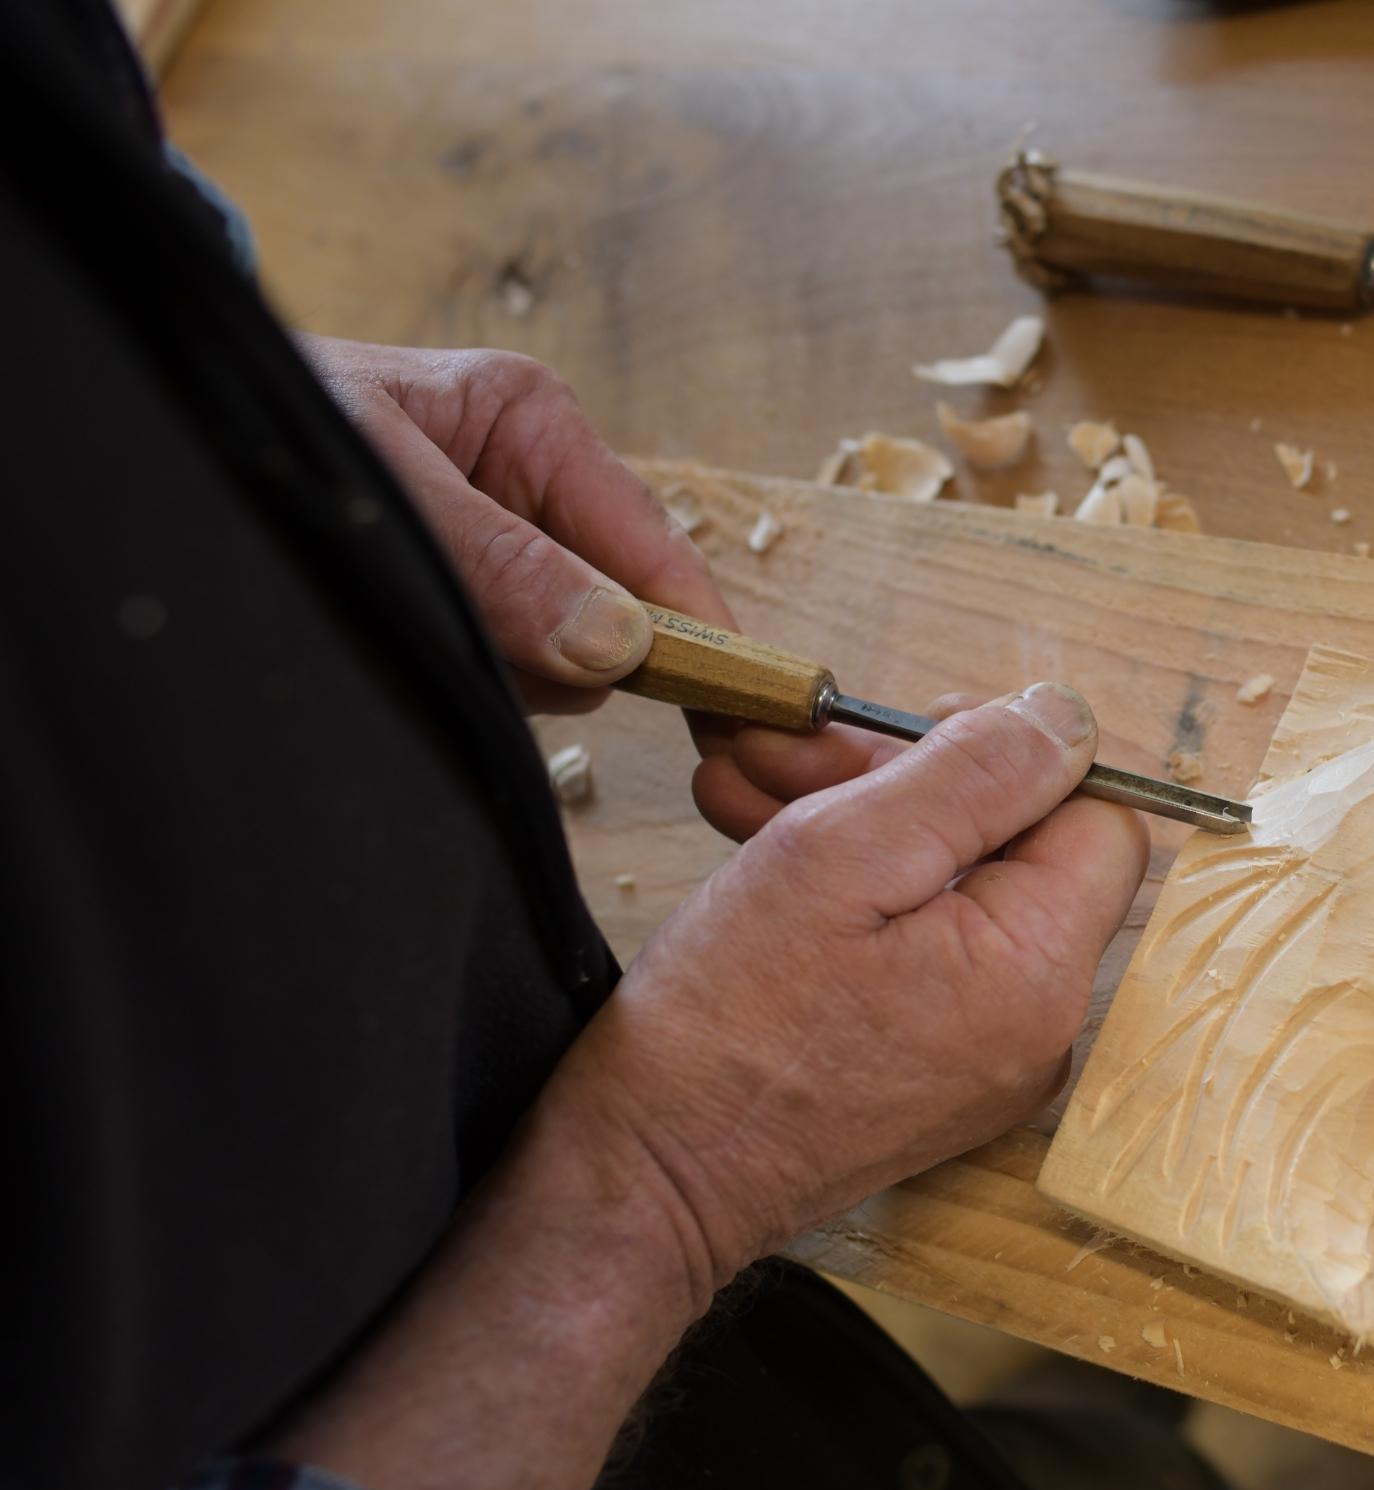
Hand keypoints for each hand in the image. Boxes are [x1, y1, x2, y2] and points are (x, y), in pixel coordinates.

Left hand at [300, 335, 731, 713]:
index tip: (739, 711)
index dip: (699, 632)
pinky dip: (476, 673)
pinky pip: (515, 664)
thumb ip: (497, 565)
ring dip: (508, 670)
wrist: (159, 420)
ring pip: (567, 651)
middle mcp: (535, 480)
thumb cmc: (267, 423)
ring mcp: (508, 540)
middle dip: (564, 654)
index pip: (656, 547)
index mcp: (536, 424)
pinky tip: (413, 637)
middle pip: (619, 610)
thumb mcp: (385, 491)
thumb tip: (616, 644)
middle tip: (472, 647)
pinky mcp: (473, 589)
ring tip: (414, 627)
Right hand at [542, 680, 1149, 1289]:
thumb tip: (1066, 717)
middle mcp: (1040, 1024)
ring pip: (954, 891)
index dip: (1012, 758)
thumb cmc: (724, 1028)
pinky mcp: (935, 1070)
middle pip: (1014, 850)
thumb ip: (972, 775)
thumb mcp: (842, 856)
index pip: (1096, 818)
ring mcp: (990, 1056)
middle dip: (901, 782)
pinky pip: (922, 950)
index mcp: (1039, 969)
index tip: (906, 738)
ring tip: (740, 789)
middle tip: (781, 751)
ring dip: (857, 826)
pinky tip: (759, 844)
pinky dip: (854, 894)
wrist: (646, 1184)